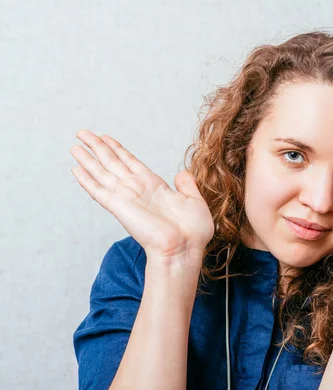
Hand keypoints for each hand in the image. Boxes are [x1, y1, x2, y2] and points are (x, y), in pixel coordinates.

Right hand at [70, 130, 214, 259]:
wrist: (185, 248)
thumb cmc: (192, 232)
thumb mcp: (194, 201)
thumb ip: (186, 186)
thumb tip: (181, 174)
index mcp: (154, 186)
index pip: (131, 162)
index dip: (117, 149)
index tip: (105, 137)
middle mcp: (137, 190)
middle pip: (112, 163)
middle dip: (98, 147)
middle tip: (82, 133)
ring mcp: (127, 198)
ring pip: (102, 173)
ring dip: (88, 159)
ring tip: (75, 146)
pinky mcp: (119, 207)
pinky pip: (99, 191)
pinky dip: (87, 180)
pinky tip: (76, 169)